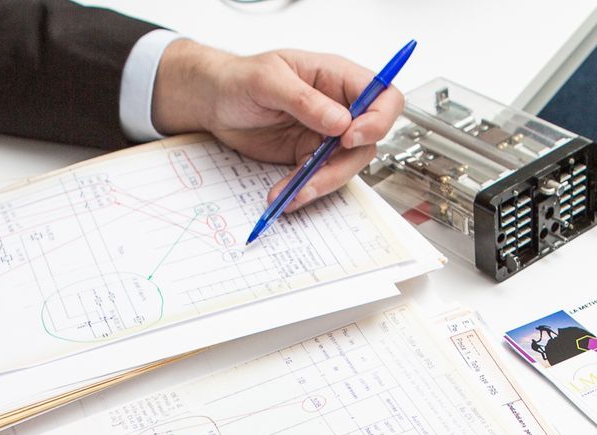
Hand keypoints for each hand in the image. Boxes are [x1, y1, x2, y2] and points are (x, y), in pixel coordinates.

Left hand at [150, 41, 405, 213]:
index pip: (382, 96)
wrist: (214, 102)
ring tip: (293, 192)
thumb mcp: (268, 80)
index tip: (350, 136)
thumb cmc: (239, 78)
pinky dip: (304, 190)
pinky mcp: (309, 156)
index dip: (378, 119)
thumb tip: (340, 121)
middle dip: (345, 163)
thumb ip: (305, 100)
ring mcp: (325, 134)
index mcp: (336, 76)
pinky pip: (319, 178)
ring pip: (346, 165)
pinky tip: (284, 195)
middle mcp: (338, 106)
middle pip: (369, 139)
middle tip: (316, 174)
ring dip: (322, 183)